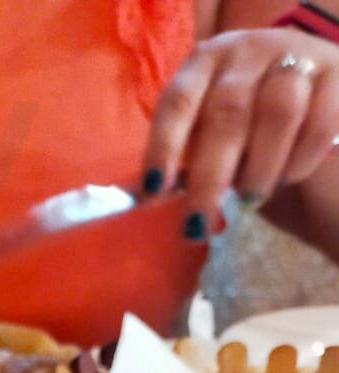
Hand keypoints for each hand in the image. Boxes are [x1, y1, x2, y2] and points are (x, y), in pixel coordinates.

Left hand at [144, 28, 338, 236]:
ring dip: (260, 168)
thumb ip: (185, 159)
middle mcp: (250, 50)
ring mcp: (298, 55)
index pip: (178, 102)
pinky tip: (290, 177)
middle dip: (209, 178)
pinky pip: (320, 122)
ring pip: (278, 113)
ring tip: (251, 200)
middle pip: (227, 114)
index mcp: (206, 62)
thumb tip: (150, 197)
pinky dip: (301, 159)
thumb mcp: (210, 136)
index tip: (155, 190)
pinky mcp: (337, 73)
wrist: (310, 100)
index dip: (164, 148)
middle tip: (198, 225)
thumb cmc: (246, 129)